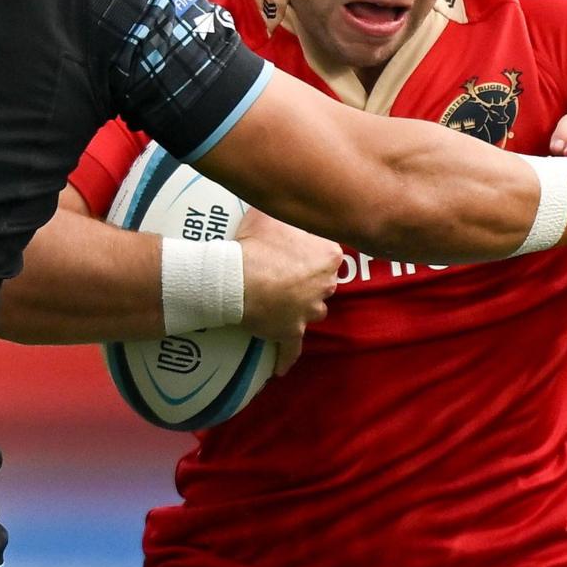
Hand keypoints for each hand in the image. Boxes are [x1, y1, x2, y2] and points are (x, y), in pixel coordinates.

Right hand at [237, 209, 341, 364]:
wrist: (236, 277)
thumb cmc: (255, 242)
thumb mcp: (271, 212)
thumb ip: (285, 208)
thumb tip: (285, 197)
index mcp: (328, 255)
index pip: (330, 254)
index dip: (312, 253)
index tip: (295, 251)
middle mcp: (325, 285)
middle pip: (323, 284)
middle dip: (308, 281)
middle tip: (283, 273)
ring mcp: (309, 311)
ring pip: (311, 311)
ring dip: (299, 308)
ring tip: (278, 303)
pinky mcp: (291, 332)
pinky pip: (291, 348)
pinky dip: (285, 357)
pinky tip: (281, 368)